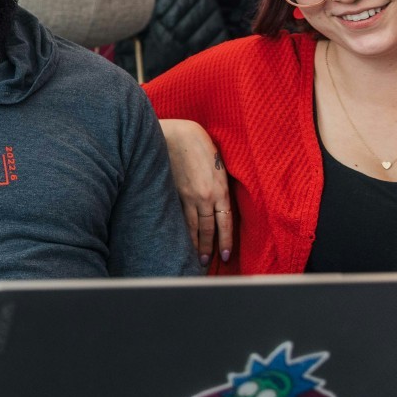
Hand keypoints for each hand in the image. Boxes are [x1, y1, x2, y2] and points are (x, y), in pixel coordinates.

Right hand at [159, 119, 231, 263]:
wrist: (176, 135)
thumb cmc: (200, 144)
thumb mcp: (219, 165)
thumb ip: (219, 185)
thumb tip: (219, 202)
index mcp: (219, 190)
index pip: (224, 223)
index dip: (225, 241)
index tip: (225, 255)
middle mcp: (204, 197)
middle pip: (206, 229)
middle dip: (207, 247)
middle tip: (204, 262)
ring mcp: (185, 196)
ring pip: (191, 226)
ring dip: (193, 243)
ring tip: (193, 256)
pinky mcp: (171, 192)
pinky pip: (177, 216)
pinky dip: (179, 228)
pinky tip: (178, 237)